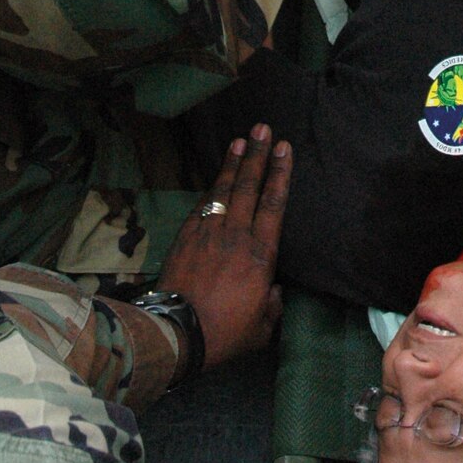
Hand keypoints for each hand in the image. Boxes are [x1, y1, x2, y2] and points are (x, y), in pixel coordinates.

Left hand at [161, 126, 290, 369]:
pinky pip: (201, 206)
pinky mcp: (185, 238)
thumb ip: (273, 304)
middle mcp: (236, 235)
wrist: (178, 334)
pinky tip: (214, 178)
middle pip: (248, 187)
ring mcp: (208, 233)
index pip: (274, 204)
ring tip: (239, 140)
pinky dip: (210, 189)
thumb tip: (275, 290)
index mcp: (261, 254)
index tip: (284, 148)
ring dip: (232, 163)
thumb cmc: (226, 332)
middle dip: (257, 155)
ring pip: (223, 190)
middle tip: (262, 128)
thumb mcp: (262, 327)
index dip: (280, 173)